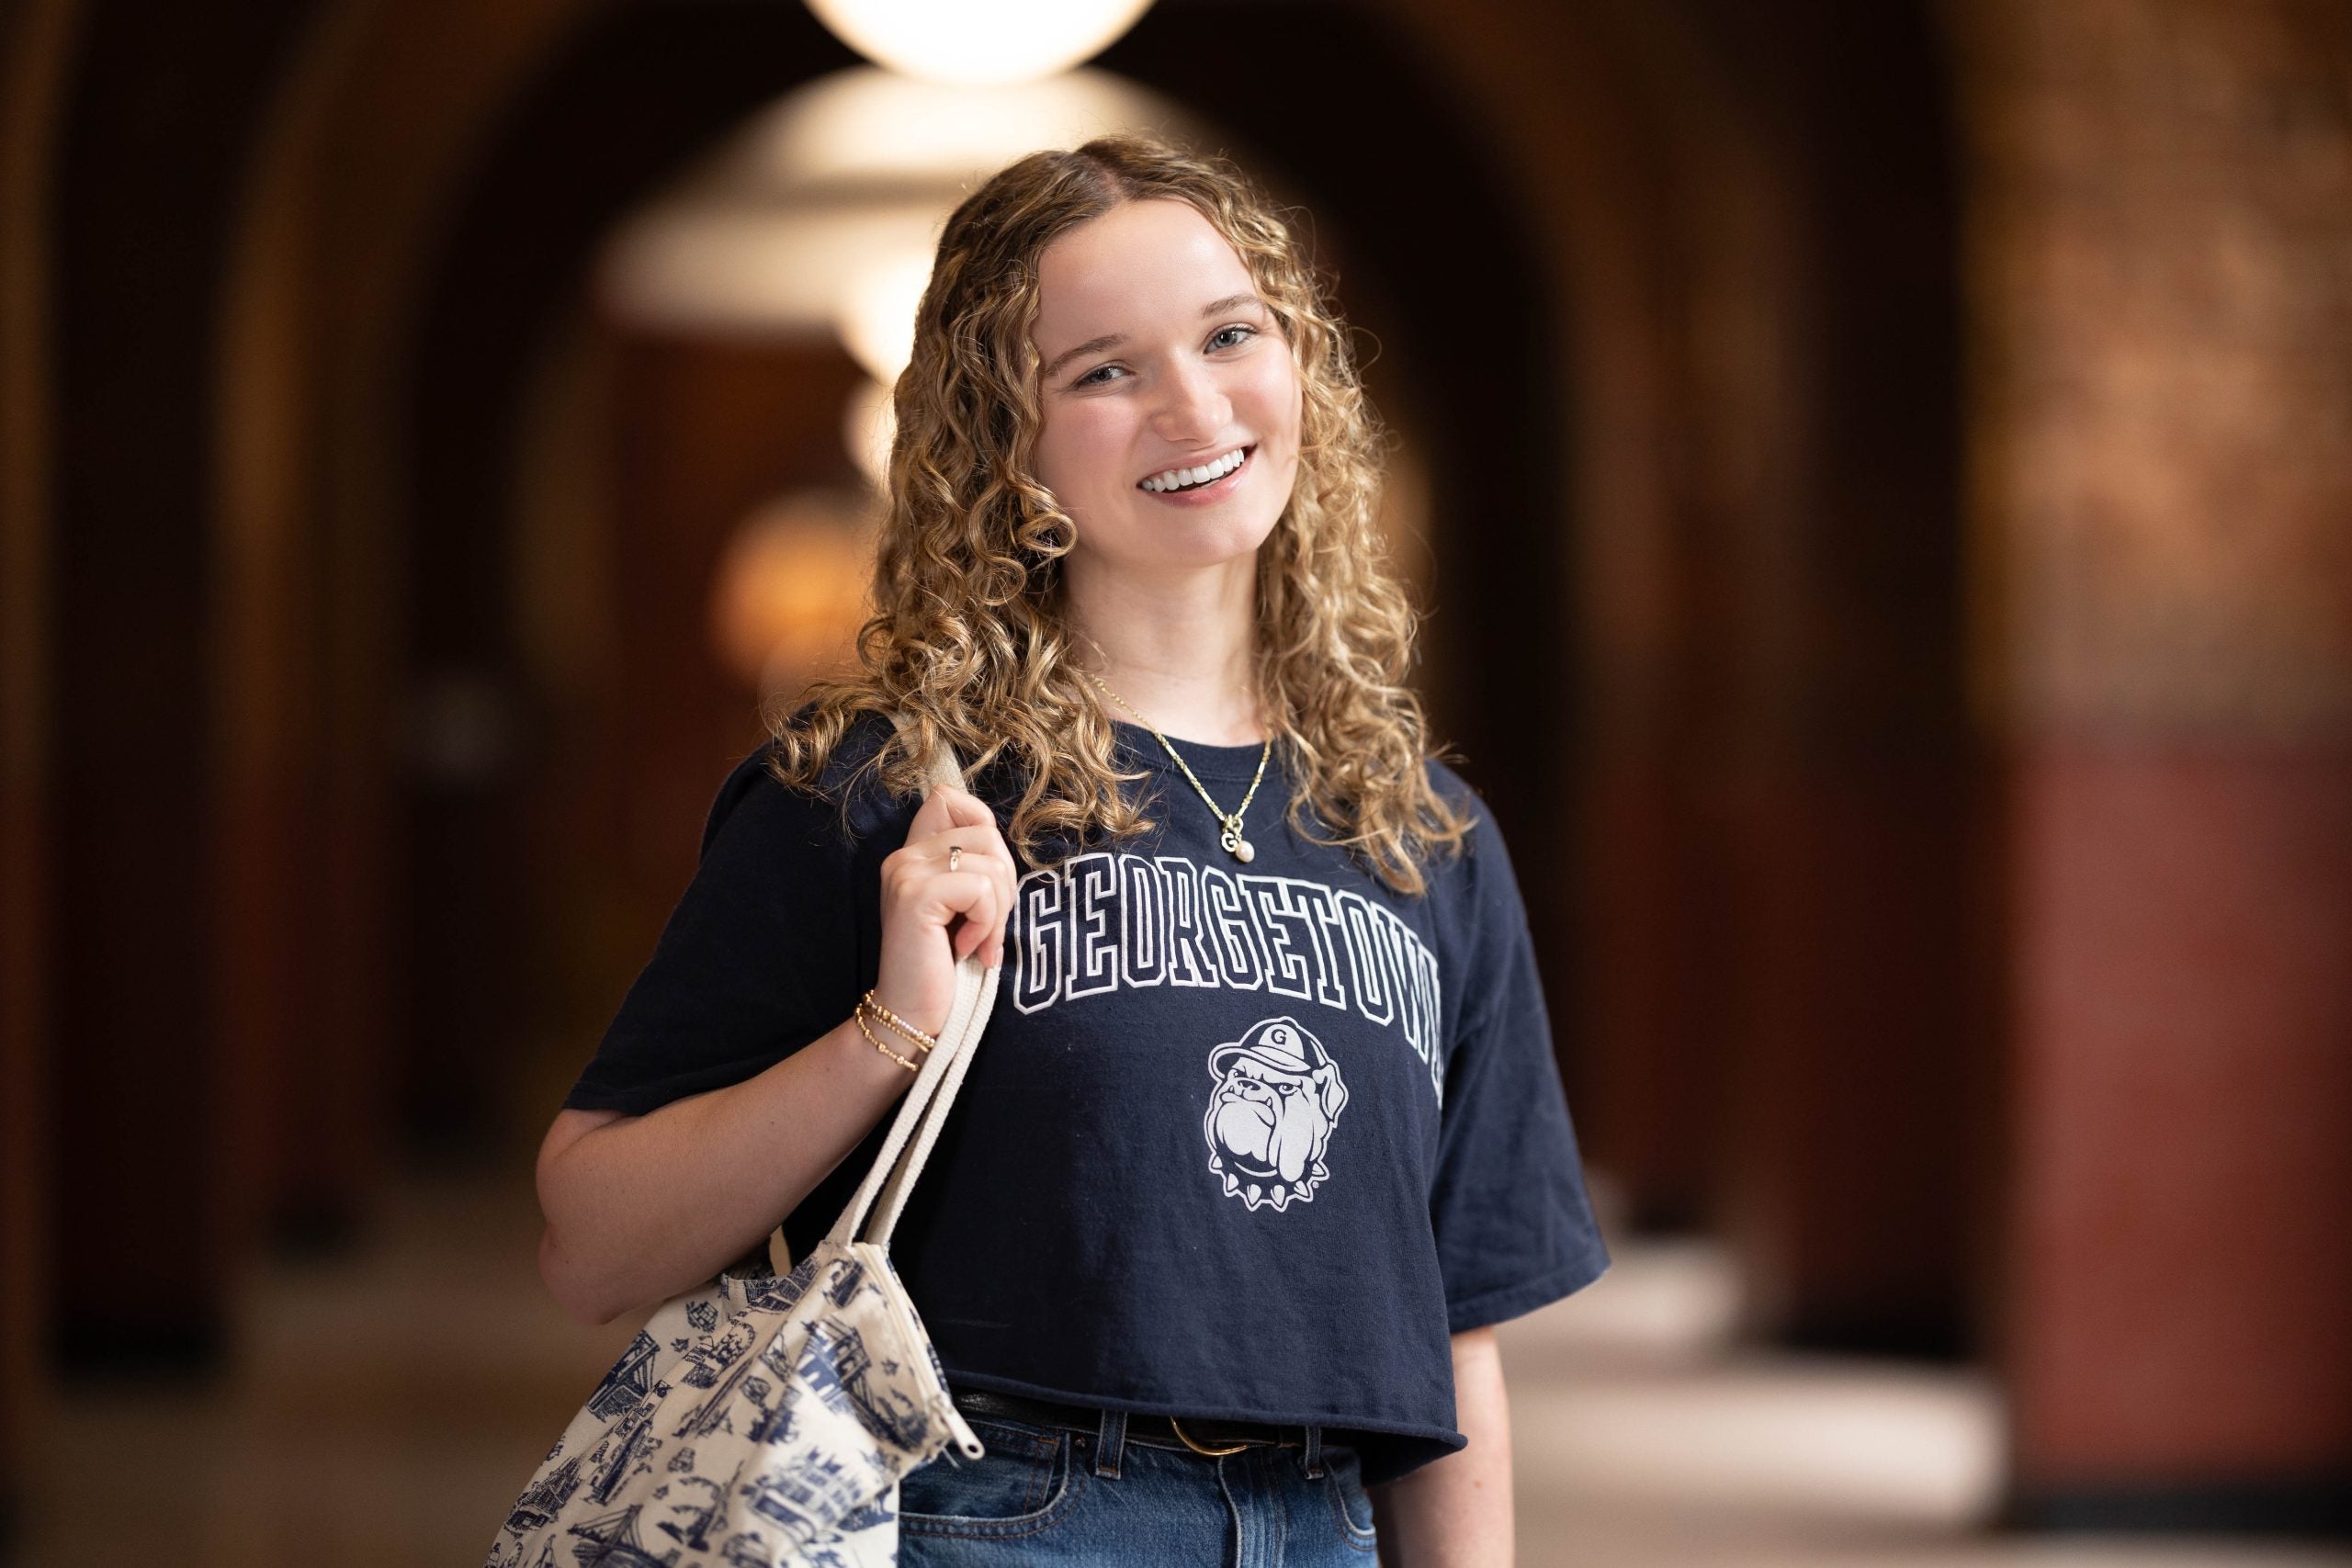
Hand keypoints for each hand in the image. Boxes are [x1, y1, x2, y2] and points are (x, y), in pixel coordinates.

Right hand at [871, 785, 1016, 1038]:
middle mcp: (903, 856)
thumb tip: (1001, 841)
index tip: (983, 882)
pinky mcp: (915, 895)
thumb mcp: (961, 907)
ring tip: (977, 943)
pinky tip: (966, 950)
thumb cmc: (944, 966)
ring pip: (991, 863)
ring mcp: (906, 872)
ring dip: (998, 912)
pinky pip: (981, 890)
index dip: (983, 827)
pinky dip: (987, 924)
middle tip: (986, 928)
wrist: (911, 1016)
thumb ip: (972, 867)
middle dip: (1004, 885)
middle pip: (987, 834)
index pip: (950, 798)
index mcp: (913, 853)